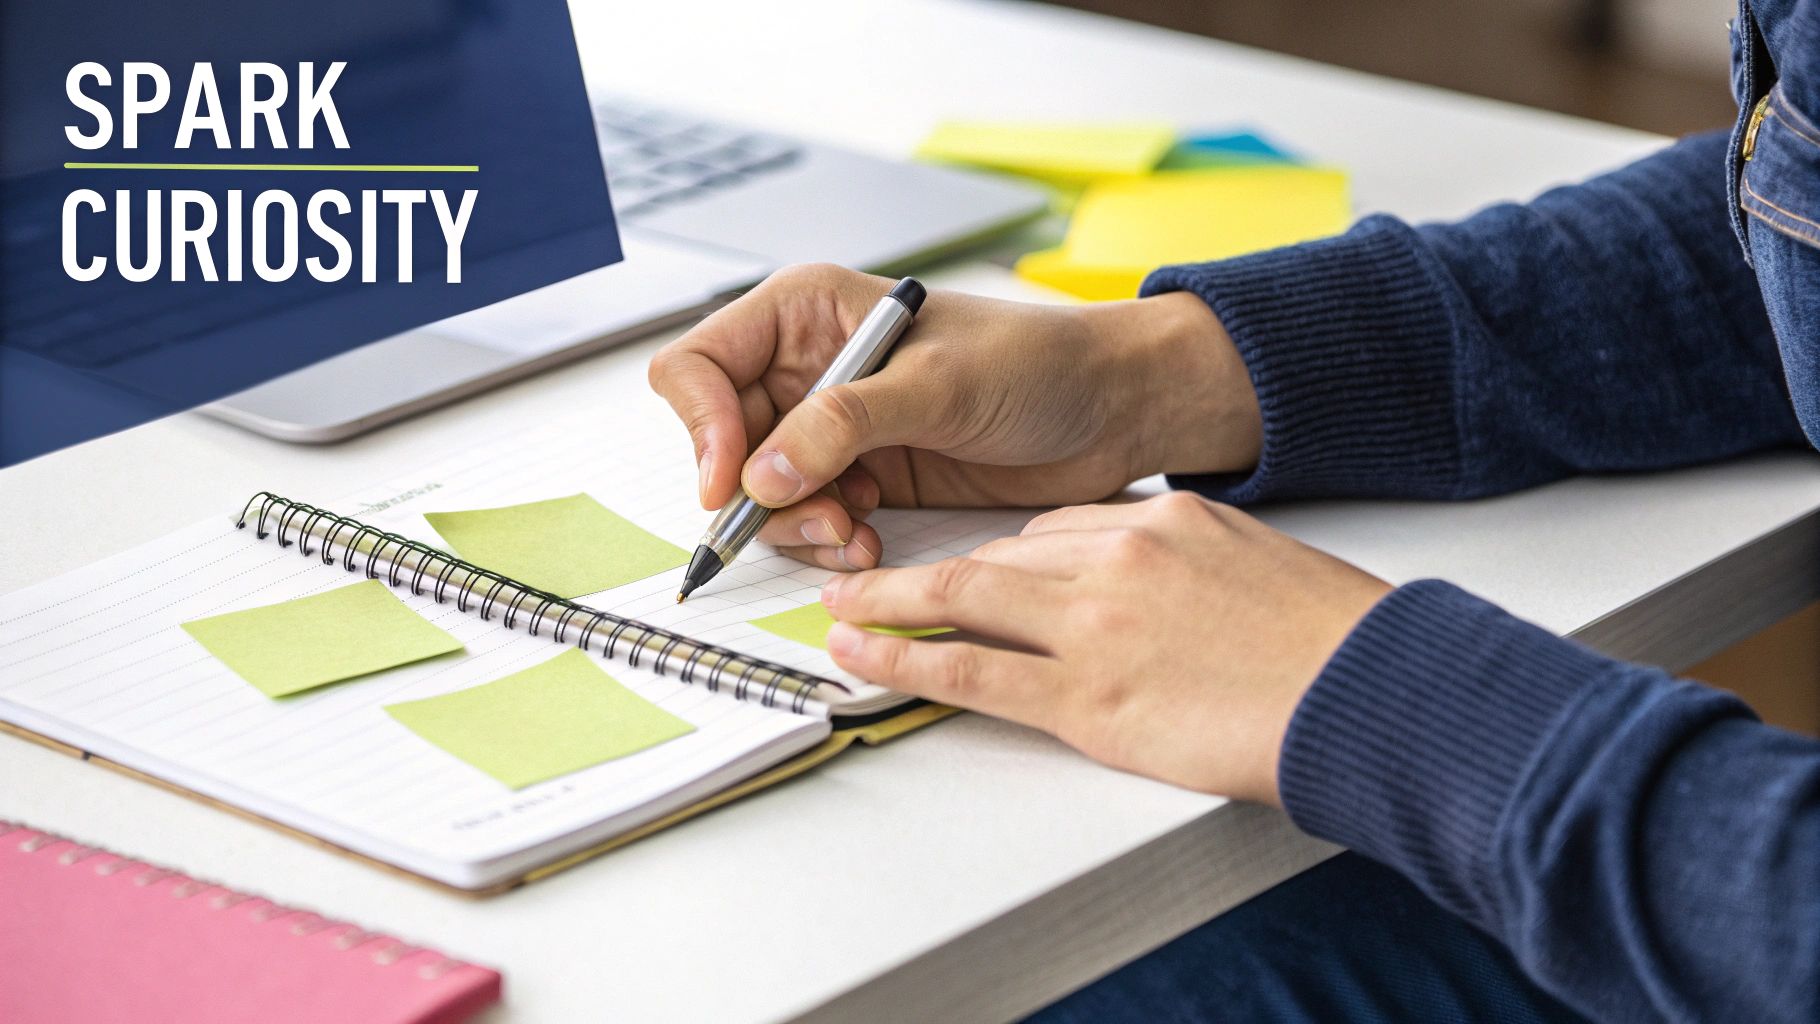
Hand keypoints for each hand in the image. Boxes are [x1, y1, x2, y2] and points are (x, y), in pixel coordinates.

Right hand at [648, 264, 1259, 570]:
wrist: (1106, 410)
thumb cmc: (1035, 362)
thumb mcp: (937, 384)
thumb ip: (843, 423)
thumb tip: (760, 473)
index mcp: (806, 313)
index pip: (701, 366)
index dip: (703, 426)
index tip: (732, 480)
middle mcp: (806, 369)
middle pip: (721, 442)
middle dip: (756, 493)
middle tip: (819, 516)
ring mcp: (830, 429)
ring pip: (759, 494)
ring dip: (797, 526)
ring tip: (856, 532)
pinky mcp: (860, 478)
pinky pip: (807, 522)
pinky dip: (829, 543)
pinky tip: (871, 540)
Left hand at [817, 492, 1391, 803]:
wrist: (1370, 694)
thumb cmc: (1331, 642)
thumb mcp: (1259, 566)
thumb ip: (1191, 565)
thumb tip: (1155, 586)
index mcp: (1163, 521)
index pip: (1054, 533)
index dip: (1002, 561)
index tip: (970, 574)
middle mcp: (1117, 559)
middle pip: (997, 556)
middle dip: (925, 572)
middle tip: (872, 580)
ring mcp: (1095, 626)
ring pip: (963, 600)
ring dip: (889, 603)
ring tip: (842, 610)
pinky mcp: (1087, 697)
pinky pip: (973, 673)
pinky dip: (907, 662)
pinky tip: (864, 658)